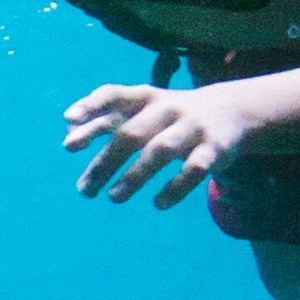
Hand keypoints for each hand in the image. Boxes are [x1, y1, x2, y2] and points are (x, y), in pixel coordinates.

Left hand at [62, 82, 254, 208]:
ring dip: (135, 175)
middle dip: (105, 162)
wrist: (231, 111)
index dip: (90, 106)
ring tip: (113, 198)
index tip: (67, 121)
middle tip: (84, 191)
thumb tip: (67, 137)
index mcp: (144, 96)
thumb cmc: (169, 115)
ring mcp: (192, 127)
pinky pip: (194, 169)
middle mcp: (167, 107)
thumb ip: (105, 122)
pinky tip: (158, 204)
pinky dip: (175, 187)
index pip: (113, 94)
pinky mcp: (214, 148)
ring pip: (161, 150)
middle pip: (131, 133)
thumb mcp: (140, 111)